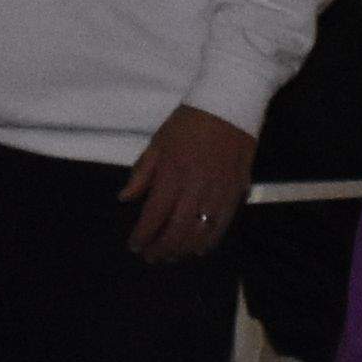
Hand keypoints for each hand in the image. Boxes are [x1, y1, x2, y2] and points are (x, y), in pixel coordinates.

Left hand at [122, 103, 256, 262]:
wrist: (230, 104)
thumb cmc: (188, 122)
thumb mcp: (158, 142)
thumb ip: (141, 173)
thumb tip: (125, 198)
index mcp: (172, 173)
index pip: (154, 214)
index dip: (143, 235)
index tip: (134, 246)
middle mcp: (194, 187)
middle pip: (176, 229)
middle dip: (161, 248)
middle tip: (151, 257)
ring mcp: (218, 191)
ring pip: (199, 232)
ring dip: (182, 249)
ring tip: (171, 256)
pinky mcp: (236, 191)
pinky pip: (222, 225)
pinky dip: (209, 242)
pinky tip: (198, 250)